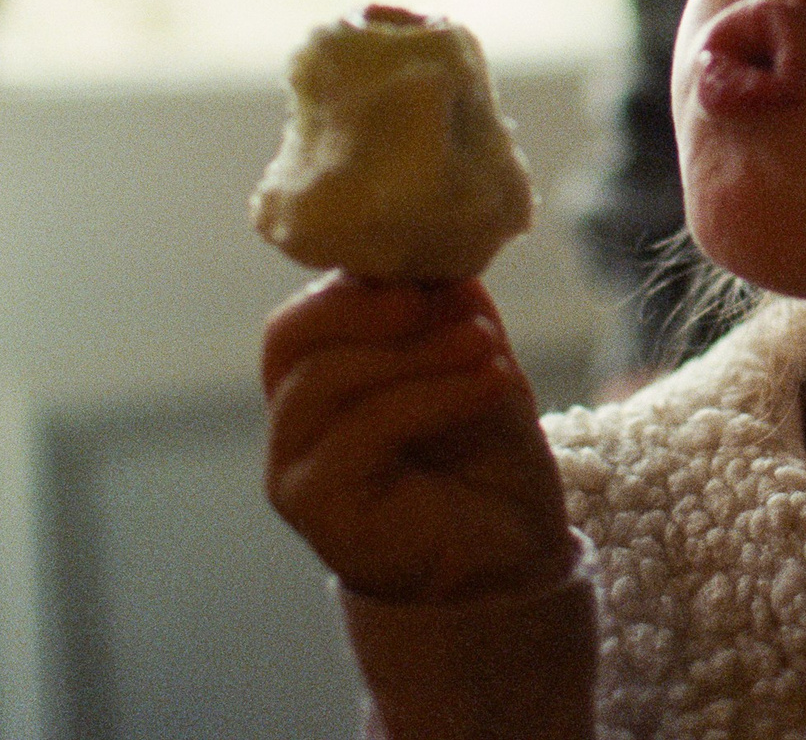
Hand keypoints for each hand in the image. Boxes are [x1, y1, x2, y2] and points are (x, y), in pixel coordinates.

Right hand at [262, 274, 573, 605]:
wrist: (513, 544)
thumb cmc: (485, 449)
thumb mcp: (471, 356)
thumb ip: (446, 307)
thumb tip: (434, 260)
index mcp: (319, 374)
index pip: (304, 314)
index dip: (356, 282)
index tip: (428, 266)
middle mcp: (293, 420)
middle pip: (292, 339)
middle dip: (369, 308)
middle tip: (441, 300)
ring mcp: (294, 467)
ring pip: (326, 381)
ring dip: (416, 352)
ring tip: (486, 344)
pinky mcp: (315, 507)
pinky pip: (360, 433)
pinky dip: (432, 397)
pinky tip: (490, 382)